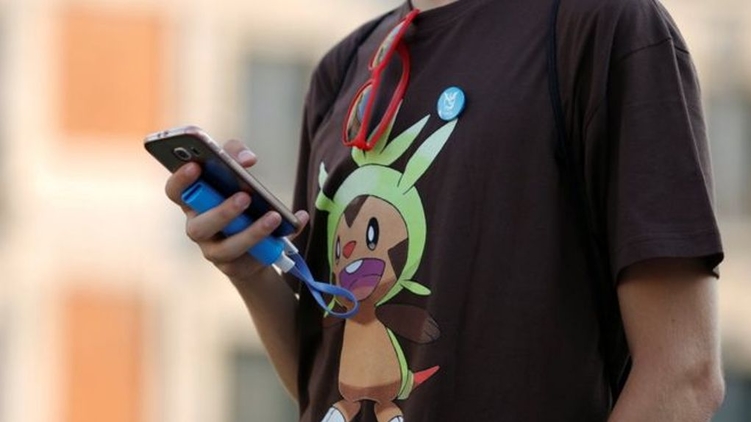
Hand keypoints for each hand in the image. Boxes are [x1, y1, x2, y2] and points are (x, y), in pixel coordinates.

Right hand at [164, 139, 309, 281]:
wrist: (250, 242)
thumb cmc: (237, 198)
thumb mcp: (235, 172)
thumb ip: (235, 155)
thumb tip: (248, 159)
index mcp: (193, 202)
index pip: (175, 192)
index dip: (180, 180)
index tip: (195, 166)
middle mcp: (198, 228)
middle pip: (199, 225)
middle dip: (222, 212)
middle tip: (245, 196)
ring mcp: (214, 250)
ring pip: (228, 247)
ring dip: (252, 232)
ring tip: (274, 216)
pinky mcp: (235, 266)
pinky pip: (256, 256)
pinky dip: (279, 239)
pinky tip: (296, 222)